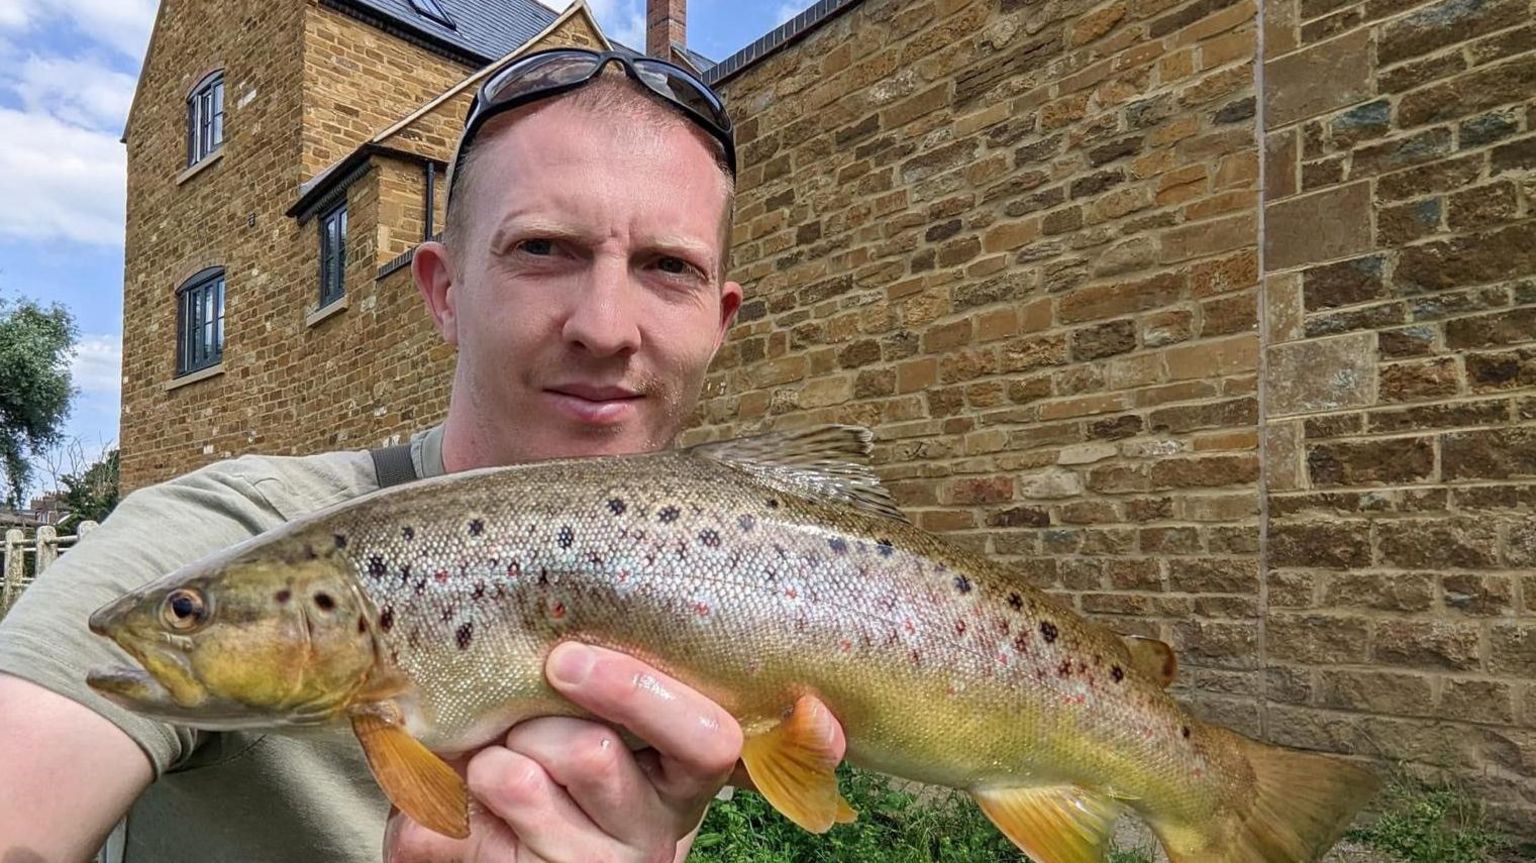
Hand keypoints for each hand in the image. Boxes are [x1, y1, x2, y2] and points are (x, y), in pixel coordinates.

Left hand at [384, 643, 746, 861]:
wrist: (530, 841)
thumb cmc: (566, 758)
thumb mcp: (601, 721)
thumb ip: (589, 682)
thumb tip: (557, 646)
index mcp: (682, 777)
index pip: (707, 738)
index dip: (636, 691)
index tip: (566, 659)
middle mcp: (651, 831)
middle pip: (592, 753)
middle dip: (537, 725)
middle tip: (521, 728)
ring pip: (523, 784)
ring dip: (491, 760)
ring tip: (494, 768)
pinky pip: (461, 832)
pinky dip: (433, 807)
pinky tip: (448, 800)